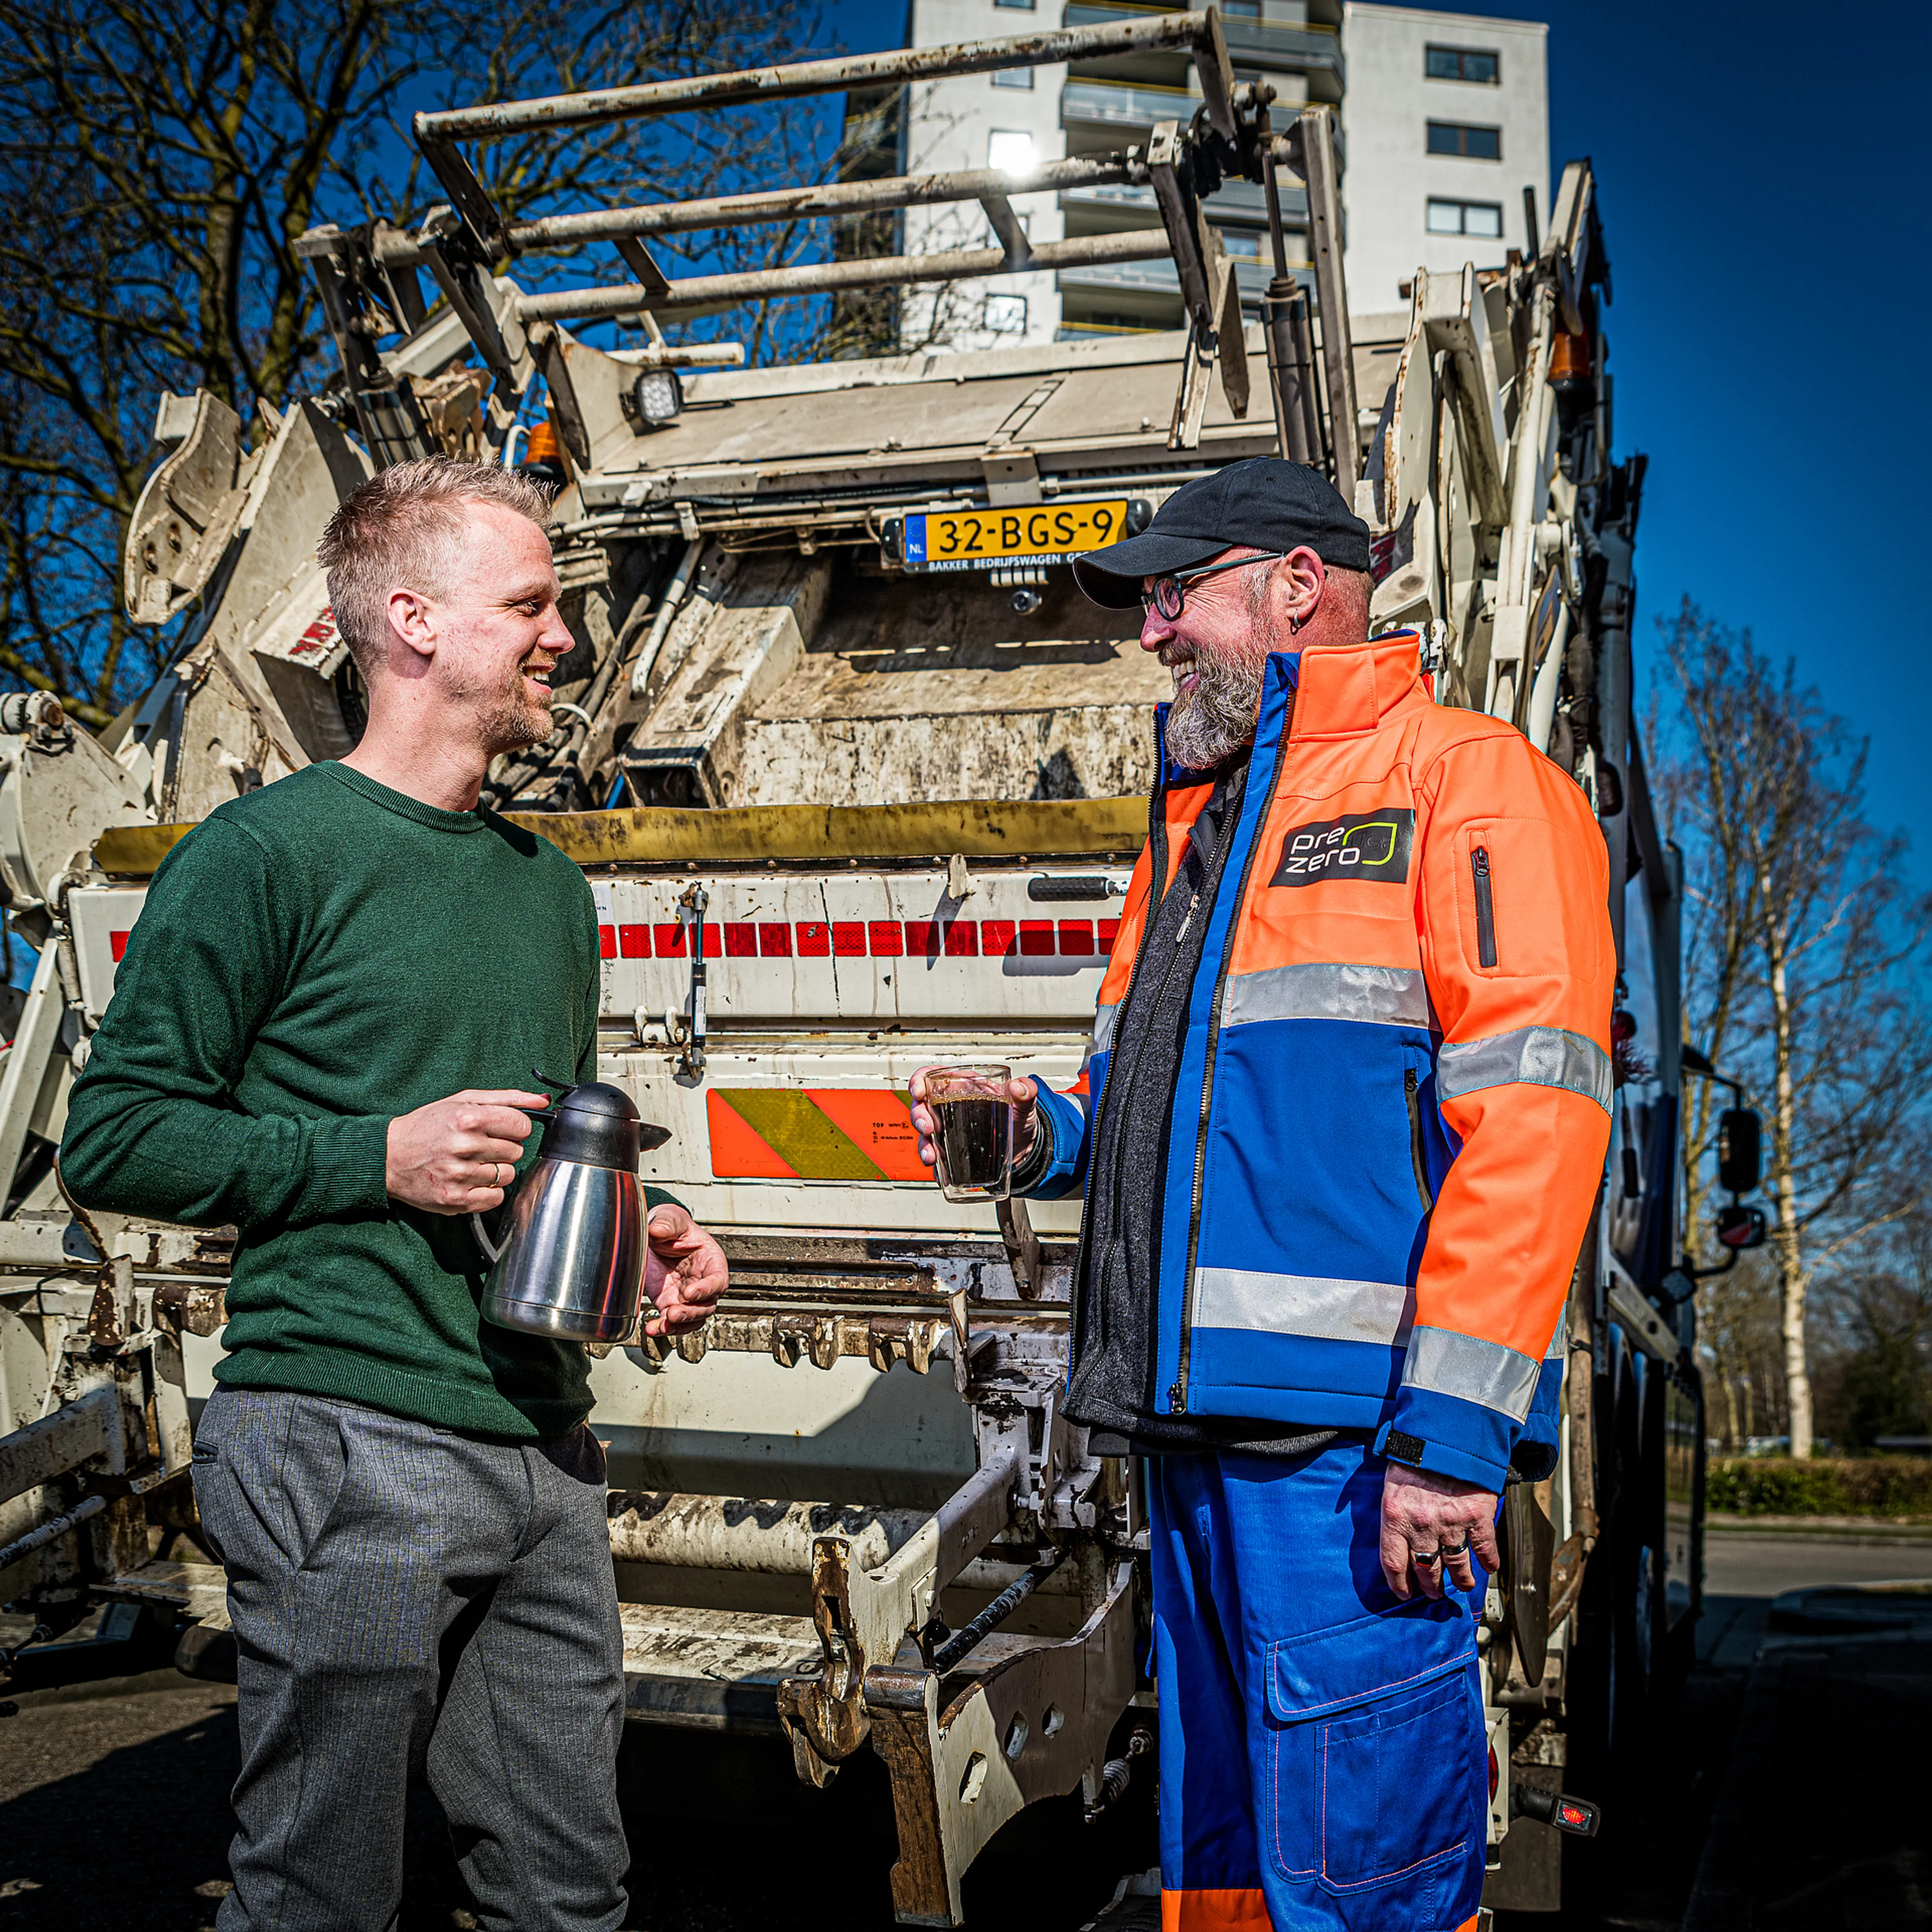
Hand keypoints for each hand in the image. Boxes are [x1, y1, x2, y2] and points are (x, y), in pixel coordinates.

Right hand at [384, 1089, 547, 1215]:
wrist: (388, 1156)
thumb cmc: (427, 1126)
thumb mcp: (462, 1101)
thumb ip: (507, 1098)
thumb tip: (542, 1101)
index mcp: (468, 1118)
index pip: (522, 1126)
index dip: (516, 1127)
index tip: (502, 1128)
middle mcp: (464, 1147)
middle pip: (516, 1151)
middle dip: (503, 1148)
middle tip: (480, 1146)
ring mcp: (460, 1175)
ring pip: (508, 1175)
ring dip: (496, 1170)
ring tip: (471, 1162)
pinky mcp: (455, 1199)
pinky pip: (496, 1198)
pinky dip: (488, 1191)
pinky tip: (470, 1180)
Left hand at [640, 1204, 727, 1336]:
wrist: (653, 1236)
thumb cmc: (672, 1225)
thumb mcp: (670, 1218)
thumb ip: (667, 1223)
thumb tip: (657, 1229)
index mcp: (710, 1260)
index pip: (718, 1279)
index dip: (707, 1288)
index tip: (690, 1292)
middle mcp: (702, 1281)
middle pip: (707, 1305)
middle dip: (691, 1312)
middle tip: (673, 1313)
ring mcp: (686, 1295)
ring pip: (693, 1318)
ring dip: (679, 1326)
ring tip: (662, 1325)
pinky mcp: (669, 1303)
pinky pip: (672, 1322)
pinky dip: (663, 1328)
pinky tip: (652, 1328)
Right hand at [907, 1069, 1038, 1180]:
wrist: (1025, 1148)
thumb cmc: (1019, 1119)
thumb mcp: (1025, 1103)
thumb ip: (1027, 1092)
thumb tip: (1019, 1087)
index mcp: (963, 1087)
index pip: (933, 1077)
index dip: (919, 1081)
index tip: (919, 1091)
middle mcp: (951, 1108)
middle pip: (922, 1107)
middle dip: (919, 1117)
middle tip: (928, 1128)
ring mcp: (949, 1132)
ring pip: (925, 1135)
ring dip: (924, 1145)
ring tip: (932, 1156)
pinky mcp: (952, 1153)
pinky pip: (939, 1159)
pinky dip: (938, 1168)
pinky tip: (942, 1174)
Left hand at [1380, 1461, 1499, 1601]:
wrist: (1446, 1432)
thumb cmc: (1414, 1455)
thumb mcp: (1389, 1483)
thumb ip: (1390, 1511)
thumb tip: (1391, 1536)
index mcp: (1395, 1516)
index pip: (1393, 1563)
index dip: (1399, 1584)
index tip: (1404, 1593)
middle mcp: (1422, 1525)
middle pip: (1426, 1570)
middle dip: (1431, 1587)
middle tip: (1434, 1592)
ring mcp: (1451, 1522)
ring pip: (1456, 1566)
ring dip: (1460, 1580)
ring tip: (1462, 1585)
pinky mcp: (1476, 1516)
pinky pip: (1484, 1548)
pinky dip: (1489, 1562)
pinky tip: (1490, 1568)